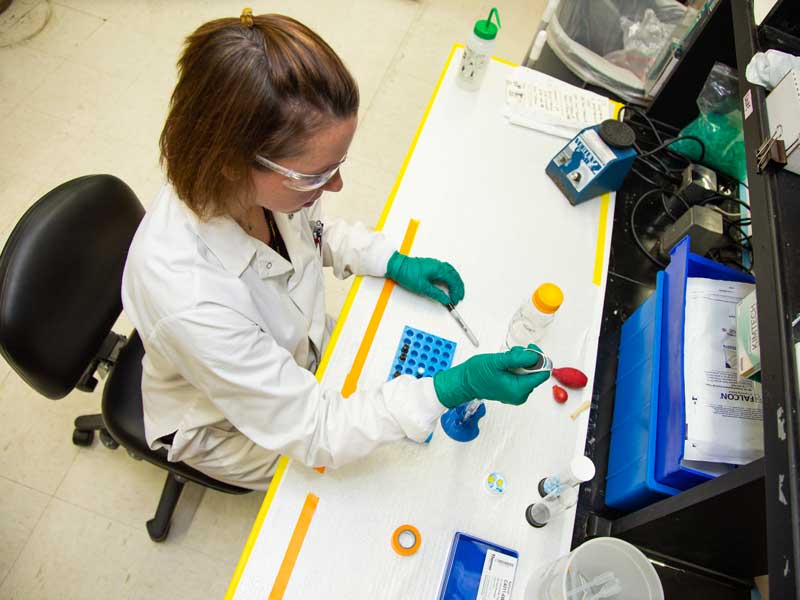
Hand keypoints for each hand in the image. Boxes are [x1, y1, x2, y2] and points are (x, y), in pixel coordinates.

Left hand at [385, 251, 464, 305]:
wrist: (397, 266)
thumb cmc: (407, 273)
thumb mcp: (422, 287)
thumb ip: (436, 294)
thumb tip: (445, 299)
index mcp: (438, 269)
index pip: (453, 281)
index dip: (456, 292)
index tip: (455, 300)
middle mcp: (439, 265)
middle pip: (455, 276)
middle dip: (458, 287)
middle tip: (459, 297)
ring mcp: (435, 264)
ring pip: (451, 272)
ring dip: (455, 281)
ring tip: (456, 290)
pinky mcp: (431, 265)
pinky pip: (446, 270)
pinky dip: (450, 277)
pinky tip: (449, 282)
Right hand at [432, 345, 550, 408]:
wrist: (465, 382)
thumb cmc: (476, 374)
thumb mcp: (497, 361)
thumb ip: (518, 359)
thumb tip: (534, 356)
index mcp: (518, 390)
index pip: (542, 374)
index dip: (539, 359)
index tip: (530, 351)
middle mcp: (520, 395)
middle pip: (536, 373)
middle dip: (527, 360)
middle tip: (513, 354)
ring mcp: (517, 394)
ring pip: (529, 374)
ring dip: (521, 363)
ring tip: (507, 359)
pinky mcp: (513, 391)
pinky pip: (523, 377)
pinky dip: (517, 368)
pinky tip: (507, 365)